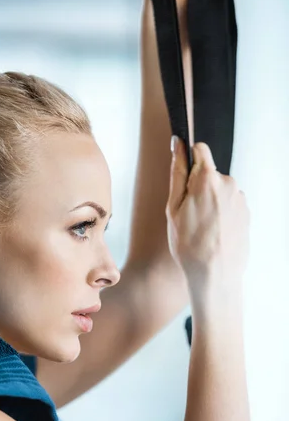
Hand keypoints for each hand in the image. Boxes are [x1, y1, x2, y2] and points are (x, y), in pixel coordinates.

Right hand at [166, 138, 249, 294]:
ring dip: (210, 202)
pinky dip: (221, 214)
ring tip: (201, 228)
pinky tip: (213, 233)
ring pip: (219, 190)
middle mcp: (229, 184)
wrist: (215, 276)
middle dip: (198, 187)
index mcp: (208, 179)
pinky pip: (229, 205)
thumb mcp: (173, 208)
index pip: (199, 149)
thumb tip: (178, 144)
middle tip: (189, 215)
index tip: (184, 181)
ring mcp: (240, 199)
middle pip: (209, 173)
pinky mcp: (247, 212)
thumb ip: (177, 173)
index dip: (188, 163)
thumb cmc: (189, 246)